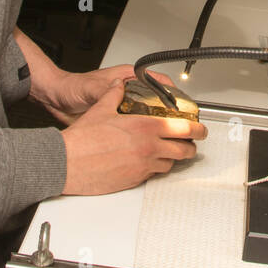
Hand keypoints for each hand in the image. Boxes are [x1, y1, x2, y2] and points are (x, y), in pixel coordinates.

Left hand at [34, 63, 171, 125]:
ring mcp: (123, 105)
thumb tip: (117, 92)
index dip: (172, 93)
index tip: (181, 106)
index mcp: (126, 78)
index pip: (158, 82)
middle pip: (157, 100)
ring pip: (147, 115)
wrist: (55, 99)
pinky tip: (145, 143)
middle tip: (179, 126)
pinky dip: (141, 134)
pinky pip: (134, 126)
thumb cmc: (70, 87)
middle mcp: (128, 91)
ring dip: (156, 125)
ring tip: (166, 137)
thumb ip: (105, 90)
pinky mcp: (116, 119)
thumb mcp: (90, 88)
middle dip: (168, 114)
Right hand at [60, 80, 206, 195]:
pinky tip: (148, 162)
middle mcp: (148, 149)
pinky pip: (152, 175)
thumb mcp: (101, 109)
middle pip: (183, 151)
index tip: (201, 129)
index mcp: (145, 128)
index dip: (197, 129)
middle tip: (191, 143)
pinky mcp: (134, 181)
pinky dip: (154, 168)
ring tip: (169, 152)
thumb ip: (114, 96)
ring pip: (169, 165)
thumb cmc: (81, 140)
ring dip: (172, 158)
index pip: (183, 129)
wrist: (66, 163)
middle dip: (190, 147)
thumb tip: (118, 87)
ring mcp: (142, 167)